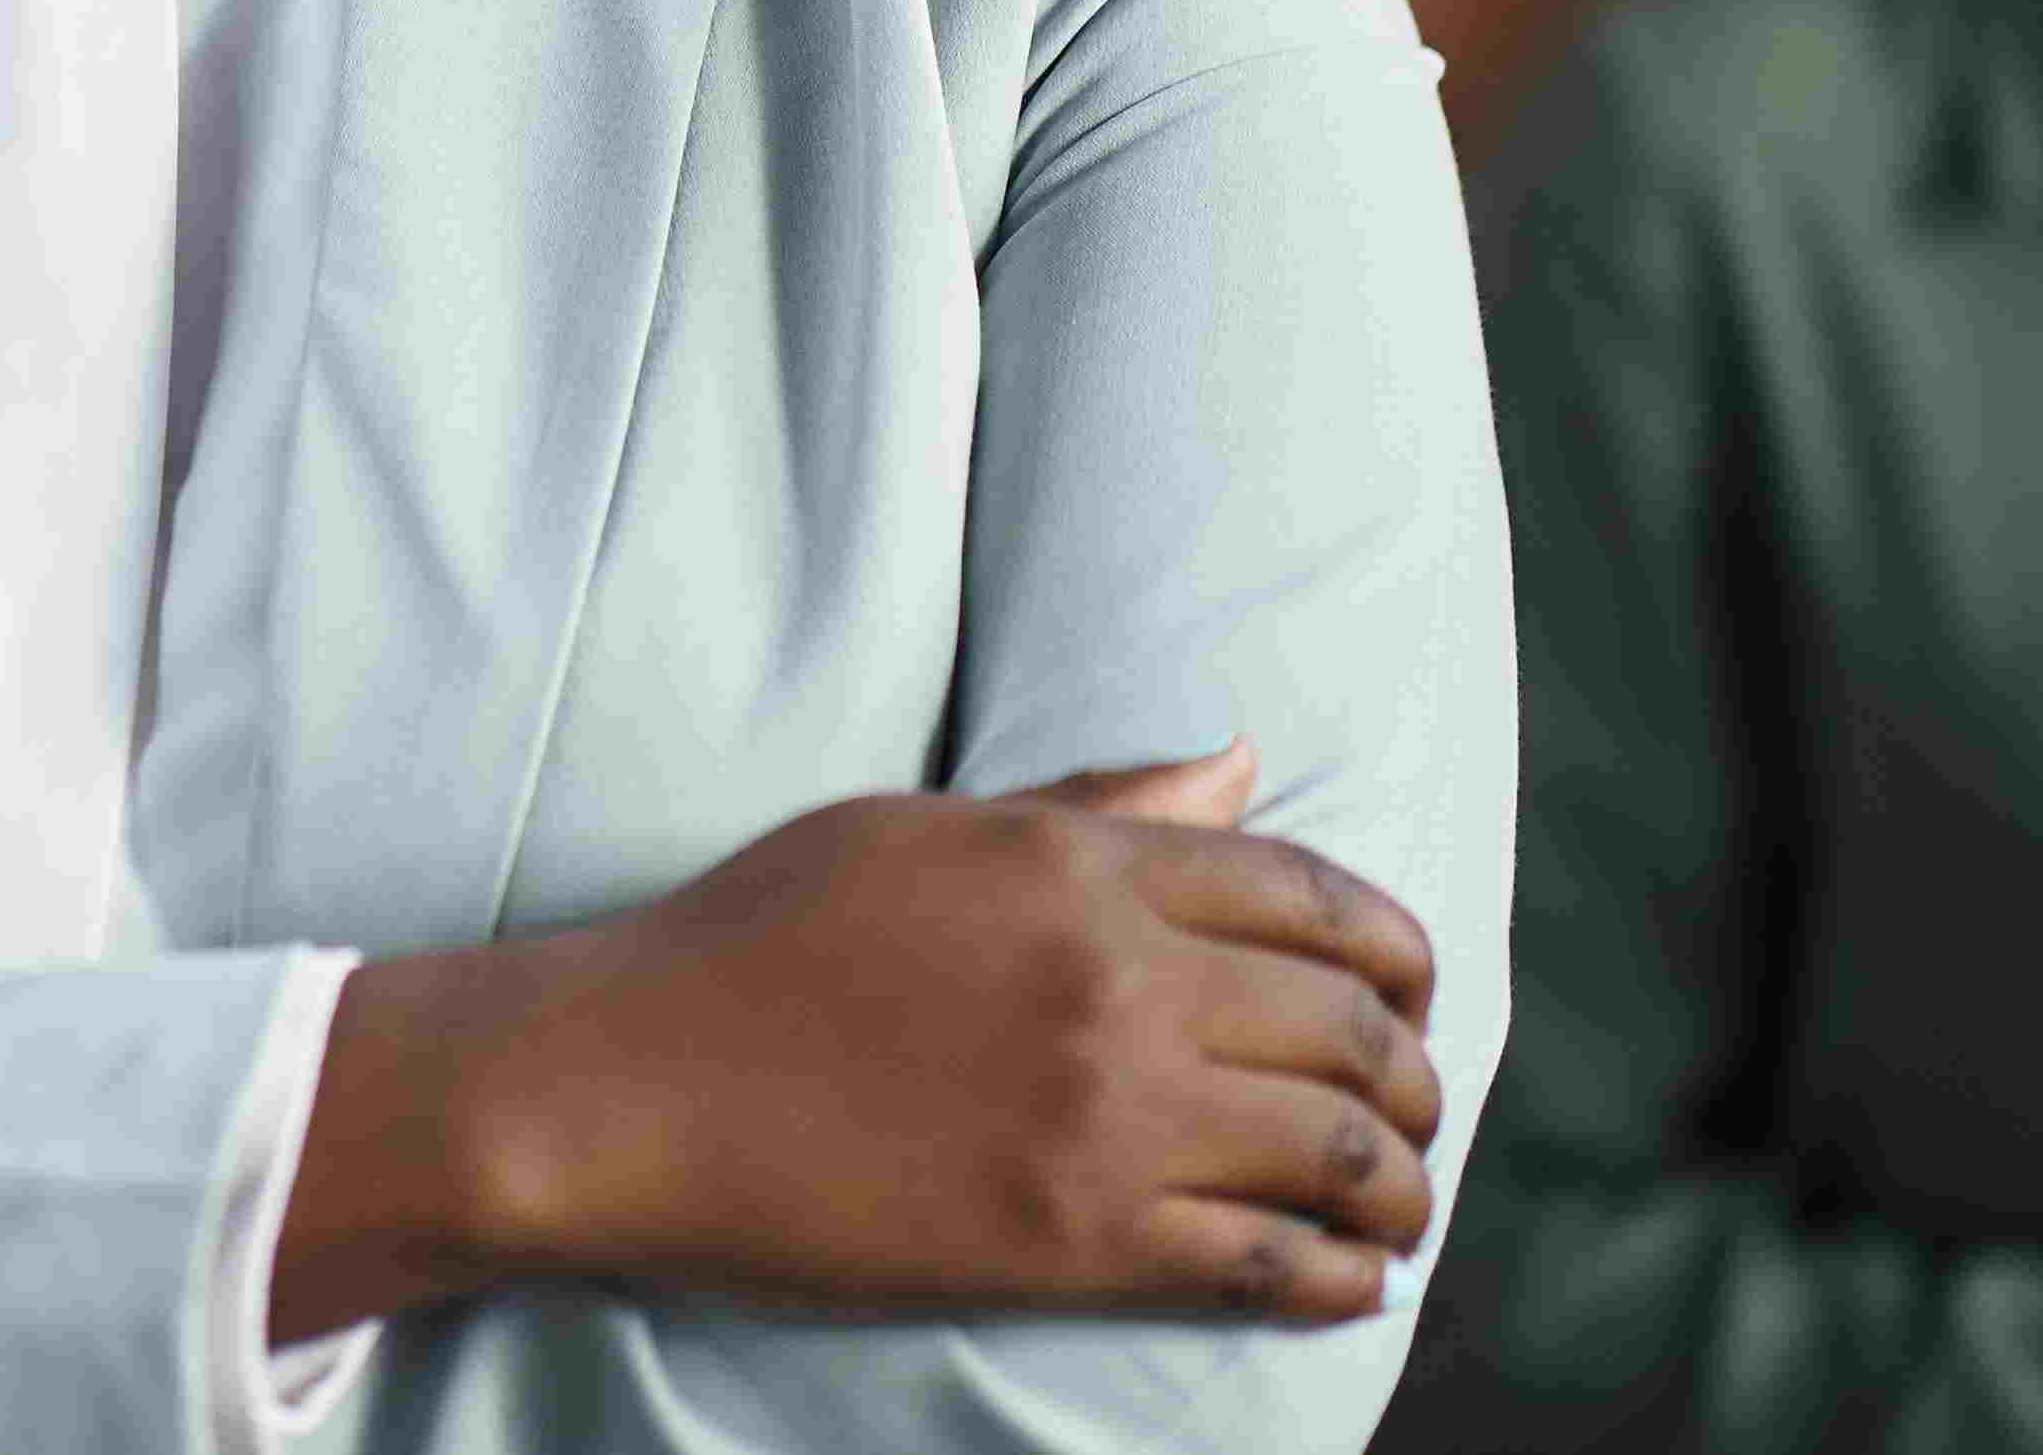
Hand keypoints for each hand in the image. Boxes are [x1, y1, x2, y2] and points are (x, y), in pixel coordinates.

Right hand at [284, 740, 1442, 1339]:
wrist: (627, 1084)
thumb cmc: (753, 940)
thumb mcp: (921, 831)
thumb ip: (1094, 806)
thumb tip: (1240, 764)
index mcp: (1078, 864)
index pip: (1319, 895)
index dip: (1396, 953)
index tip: (1406, 994)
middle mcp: (1119, 982)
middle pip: (1357, 1027)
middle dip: (1415, 1078)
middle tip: (1409, 1112)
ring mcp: (1107, 1116)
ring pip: (1342, 1153)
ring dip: (1399, 1186)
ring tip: (1394, 1206)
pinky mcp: (1077, 1240)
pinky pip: (1273, 1264)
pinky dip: (1341, 1277)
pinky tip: (1344, 1278)